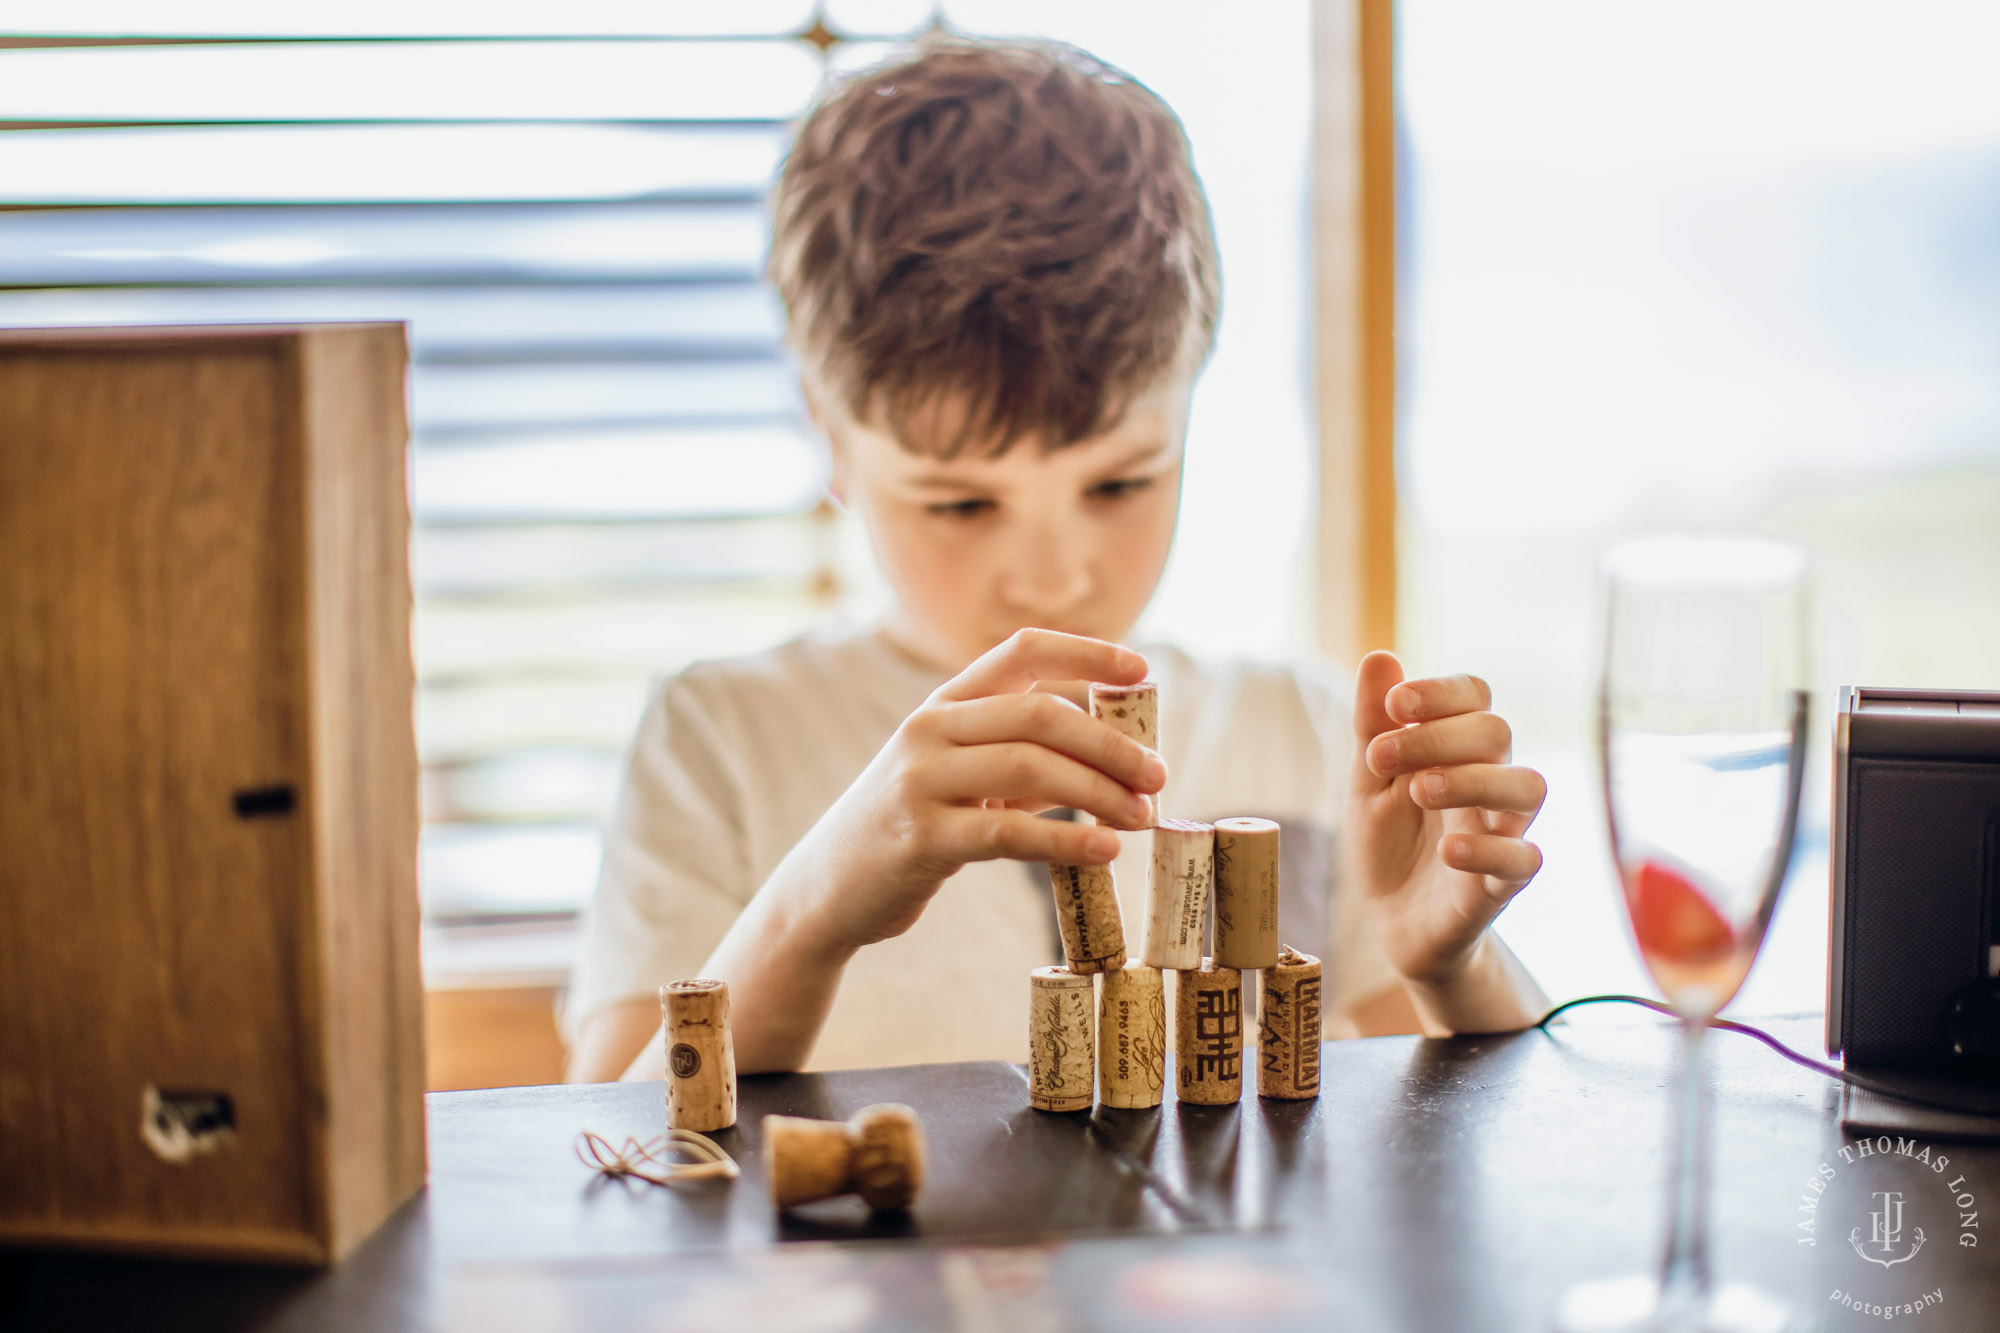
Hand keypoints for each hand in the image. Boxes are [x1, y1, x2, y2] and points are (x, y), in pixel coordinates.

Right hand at [802, 628, 1165, 951]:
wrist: (827, 890)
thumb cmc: (910, 828)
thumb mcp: (956, 775)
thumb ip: (1015, 753)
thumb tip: (1111, 747)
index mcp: (943, 703)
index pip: (1021, 650)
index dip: (1086, 652)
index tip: (1141, 670)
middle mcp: (930, 729)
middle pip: (1042, 714)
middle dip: (1112, 743)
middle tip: (1159, 775)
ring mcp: (921, 781)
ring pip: (1032, 768)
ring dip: (1102, 791)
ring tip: (1143, 817)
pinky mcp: (921, 838)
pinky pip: (1009, 833)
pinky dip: (1067, 841)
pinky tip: (1105, 852)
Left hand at [1346, 651, 1545, 986]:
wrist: (1394, 920)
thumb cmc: (1390, 841)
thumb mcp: (1369, 781)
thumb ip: (1374, 725)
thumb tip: (1379, 657)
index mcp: (1460, 750)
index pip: (1476, 697)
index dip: (1440, 692)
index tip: (1394, 704)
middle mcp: (1491, 782)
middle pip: (1497, 733)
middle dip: (1438, 736)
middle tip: (1382, 757)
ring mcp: (1502, 832)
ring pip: (1527, 788)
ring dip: (1472, 781)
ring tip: (1419, 792)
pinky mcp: (1502, 884)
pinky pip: (1524, 860)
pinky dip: (1488, 851)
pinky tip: (1447, 850)